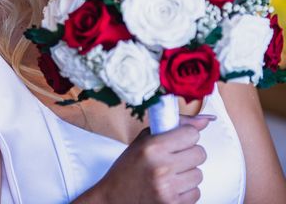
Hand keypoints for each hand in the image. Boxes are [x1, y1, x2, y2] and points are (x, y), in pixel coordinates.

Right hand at [95, 114, 214, 203]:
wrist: (113, 199)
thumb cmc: (126, 170)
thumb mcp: (142, 142)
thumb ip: (171, 127)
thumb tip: (204, 120)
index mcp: (152, 147)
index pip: (191, 134)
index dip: (186, 135)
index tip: (179, 139)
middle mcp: (162, 167)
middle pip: (199, 153)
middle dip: (189, 154)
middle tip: (174, 157)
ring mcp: (169, 188)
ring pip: (199, 174)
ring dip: (187, 174)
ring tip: (169, 175)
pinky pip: (196, 193)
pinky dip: (185, 190)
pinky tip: (170, 187)